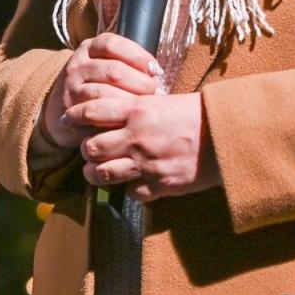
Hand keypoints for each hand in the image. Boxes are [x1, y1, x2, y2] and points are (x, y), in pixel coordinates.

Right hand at [40, 32, 159, 148]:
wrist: (63, 105)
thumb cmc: (97, 83)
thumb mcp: (105, 64)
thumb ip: (127, 63)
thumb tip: (156, 72)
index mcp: (89, 48)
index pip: (112, 44)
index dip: (137, 55)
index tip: (155, 69)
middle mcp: (78, 65)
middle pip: (113, 70)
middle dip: (139, 82)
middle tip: (154, 92)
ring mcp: (72, 87)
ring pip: (105, 93)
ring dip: (130, 101)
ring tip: (143, 106)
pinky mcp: (72, 109)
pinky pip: (97, 113)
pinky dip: (116, 116)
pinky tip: (127, 118)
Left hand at [78, 91, 219, 201]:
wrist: (227, 135)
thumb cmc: (196, 115)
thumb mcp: (162, 101)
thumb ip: (135, 109)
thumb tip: (113, 113)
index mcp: (136, 111)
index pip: (92, 111)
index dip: (74, 116)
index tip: (67, 119)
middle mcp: (136, 137)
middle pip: (91, 148)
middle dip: (85, 151)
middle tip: (87, 150)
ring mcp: (147, 163)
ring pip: (104, 174)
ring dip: (96, 174)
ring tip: (96, 172)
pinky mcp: (160, 184)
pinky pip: (133, 192)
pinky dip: (131, 190)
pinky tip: (134, 184)